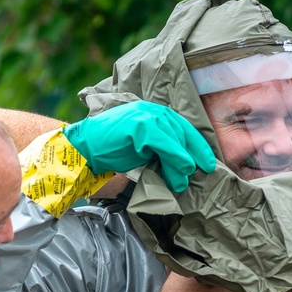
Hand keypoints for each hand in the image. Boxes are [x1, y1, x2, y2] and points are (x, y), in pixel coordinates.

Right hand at [65, 101, 215, 191]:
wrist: (82, 148)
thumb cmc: (110, 150)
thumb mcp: (142, 149)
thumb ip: (162, 152)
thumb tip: (185, 168)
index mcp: (153, 114)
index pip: (183, 128)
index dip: (198, 145)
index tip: (209, 162)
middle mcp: (151, 110)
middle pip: (182, 133)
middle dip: (193, 155)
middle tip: (202, 173)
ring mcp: (145, 115)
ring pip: (175, 138)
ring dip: (182, 162)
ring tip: (182, 181)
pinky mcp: (139, 125)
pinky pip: (165, 142)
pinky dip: (176, 156)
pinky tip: (182, 168)